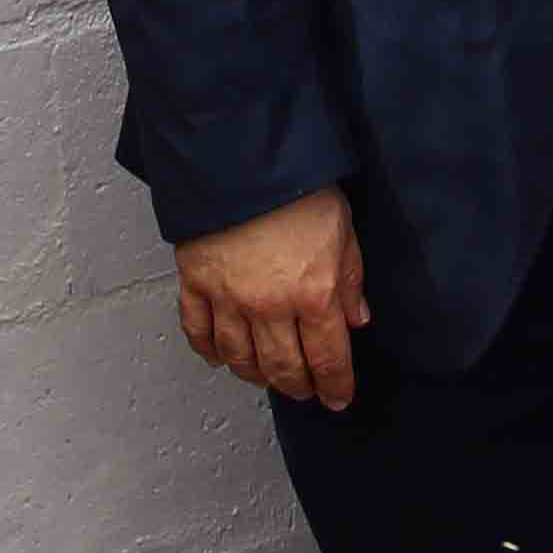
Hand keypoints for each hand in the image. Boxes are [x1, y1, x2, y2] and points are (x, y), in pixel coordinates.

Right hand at [174, 182, 366, 409]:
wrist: (242, 155)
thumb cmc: (297, 186)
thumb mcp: (343, 230)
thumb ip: (350, 280)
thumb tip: (356, 319)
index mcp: (314, 294)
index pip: (328, 358)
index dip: (335, 385)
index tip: (337, 397)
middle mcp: (270, 306)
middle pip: (283, 368)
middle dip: (298, 386)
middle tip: (306, 390)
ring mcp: (229, 298)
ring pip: (241, 359)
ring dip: (256, 375)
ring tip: (267, 376)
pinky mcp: (196, 283)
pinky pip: (198, 332)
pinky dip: (210, 352)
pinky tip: (221, 357)